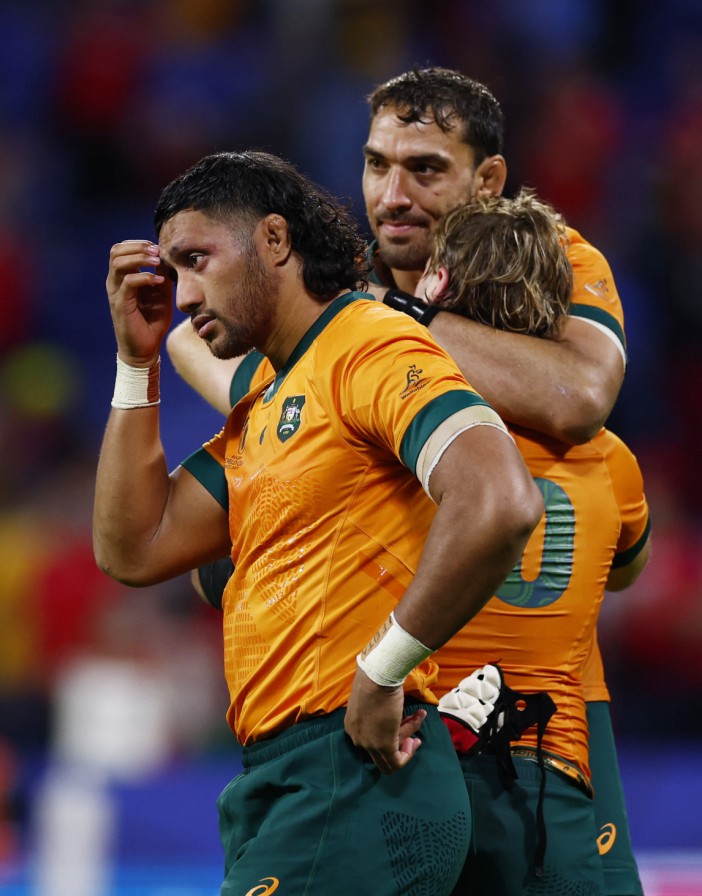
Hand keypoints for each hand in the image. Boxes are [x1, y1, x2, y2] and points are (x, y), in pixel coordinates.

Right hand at [106, 240, 172, 365]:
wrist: (145, 349)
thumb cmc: (152, 322)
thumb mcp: (162, 295)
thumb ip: (162, 276)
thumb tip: (167, 258)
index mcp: (122, 277)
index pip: (121, 249)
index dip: (139, 244)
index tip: (158, 248)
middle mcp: (115, 282)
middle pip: (116, 251)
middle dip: (138, 247)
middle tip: (157, 252)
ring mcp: (116, 292)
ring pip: (119, 263)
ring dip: (140, 258)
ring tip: (157, 262)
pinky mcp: (120, 304)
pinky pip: (128, 282)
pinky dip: (145, 277)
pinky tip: (159, 281)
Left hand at [344, 664, 426, 773]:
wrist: (378, 675)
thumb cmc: (374, 681)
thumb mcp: (372, 701)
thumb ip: (377, 715)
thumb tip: (393, 721)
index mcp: (352, 726)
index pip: (372, 740)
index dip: (390, 732)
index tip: (403, 723)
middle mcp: (357, 739)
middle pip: (380, 750)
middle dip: (399, 741)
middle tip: (413, 735)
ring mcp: (368, 744)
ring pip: (391, 754)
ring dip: (408, 738)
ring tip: (419, 717)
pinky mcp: (383, 745)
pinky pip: (396, 762)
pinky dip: (408, 755)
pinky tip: (416, 741)